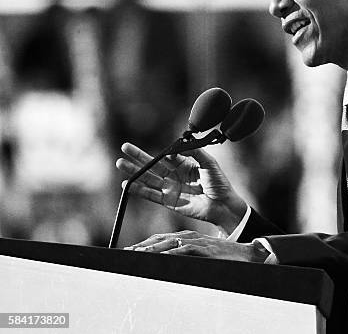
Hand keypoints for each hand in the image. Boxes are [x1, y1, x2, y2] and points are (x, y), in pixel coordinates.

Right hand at [116, 143, 246, 235]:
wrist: (223, 205)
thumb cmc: (219, 183)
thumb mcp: (209, 163)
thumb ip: (195, 152)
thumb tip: (180, 145)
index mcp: (185, 164)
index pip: (167, 156)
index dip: (160, 152)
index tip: (158, 149)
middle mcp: (175, 175)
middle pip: (153, 165)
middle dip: (139, 156)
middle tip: (124, 147)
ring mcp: (171, 188)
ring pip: (148, 178)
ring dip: (134, 171)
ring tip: (120, 163)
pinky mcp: (169, 202)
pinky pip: (151, 195)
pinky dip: (139, 190)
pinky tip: (127, 184)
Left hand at [124, 230, 269, 262]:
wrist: (245, 255)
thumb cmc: (222, 257)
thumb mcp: (199, 256)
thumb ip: (184, 256)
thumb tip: (166, 262)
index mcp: (187, 237)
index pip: (160, 239)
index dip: (144, 244)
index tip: (128, 250)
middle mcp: (189, 237)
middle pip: (160, 240)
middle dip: (142, 246)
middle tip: (125, 252)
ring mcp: (196, 242)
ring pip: (168, 245)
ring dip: (151, 250)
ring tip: (135, 254)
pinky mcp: (204, 249)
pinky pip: (184, 251)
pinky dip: (171, 254)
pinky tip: (160, 258)